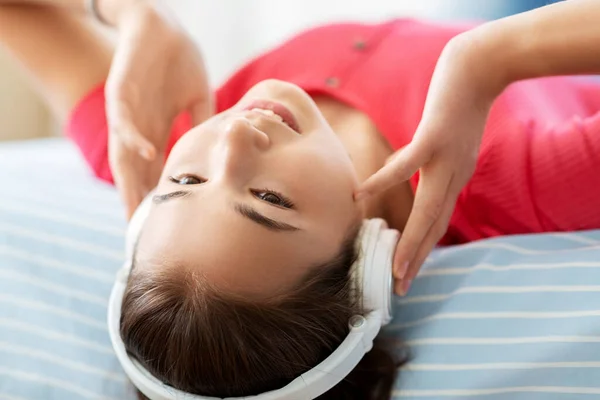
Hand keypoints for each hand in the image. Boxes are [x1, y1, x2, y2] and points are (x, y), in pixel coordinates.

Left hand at [106, 2, 211, 218]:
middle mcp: (140, 127)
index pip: (156, 170)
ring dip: (129, 181)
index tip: (164, 225)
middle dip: (138, 201)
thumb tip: (220, 150)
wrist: (161, 24)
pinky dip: (135, 139)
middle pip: (136, 171)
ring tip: (137, 210)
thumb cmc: (179, 60)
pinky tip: (147, 157)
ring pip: (124, 154)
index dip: (158, 196)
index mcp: (157, 130)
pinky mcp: (123, 92)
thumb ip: (202, 125)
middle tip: (143, 233)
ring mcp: (129, 112)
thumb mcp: (198, 98)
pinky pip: (125, 120)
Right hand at [357, 36, 498, 294]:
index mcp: (456, 178)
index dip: (422, 249)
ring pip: (427, 208)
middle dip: (418, 259)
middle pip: (434, 225)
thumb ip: (434, 160)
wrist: (480, 67)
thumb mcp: (452, 139)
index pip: (437, 221)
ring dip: (411, 240)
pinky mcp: (433, 137)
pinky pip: (405, 164)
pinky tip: (361, 196)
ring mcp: (446, 158)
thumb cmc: (461, 102)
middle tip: (402, 288)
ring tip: (395, 266)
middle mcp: (454, 175)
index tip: (408, 274)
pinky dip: (383, 181)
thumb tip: (408, 170)